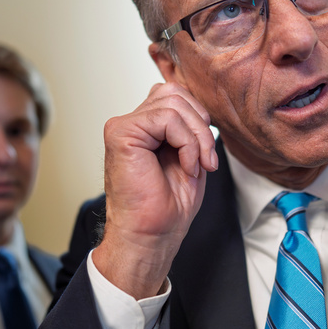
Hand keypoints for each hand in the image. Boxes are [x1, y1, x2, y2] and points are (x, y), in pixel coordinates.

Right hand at [94, 82, 218, 297]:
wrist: (152, 235)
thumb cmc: (168, 206)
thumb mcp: (189, 156)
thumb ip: (190, 127)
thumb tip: (202, 108)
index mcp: (145, 127)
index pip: (177, 95)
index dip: (199, 119)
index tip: (207, 157)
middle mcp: (131, 122)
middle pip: (175, 93)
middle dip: (201, 125)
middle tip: (206, 161)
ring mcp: (123, 126)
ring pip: (174, 103)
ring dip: (197, 137)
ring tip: (195, 166)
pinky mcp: (121, 133)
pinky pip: (167, 119)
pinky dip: (187, 143)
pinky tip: (185, 166)